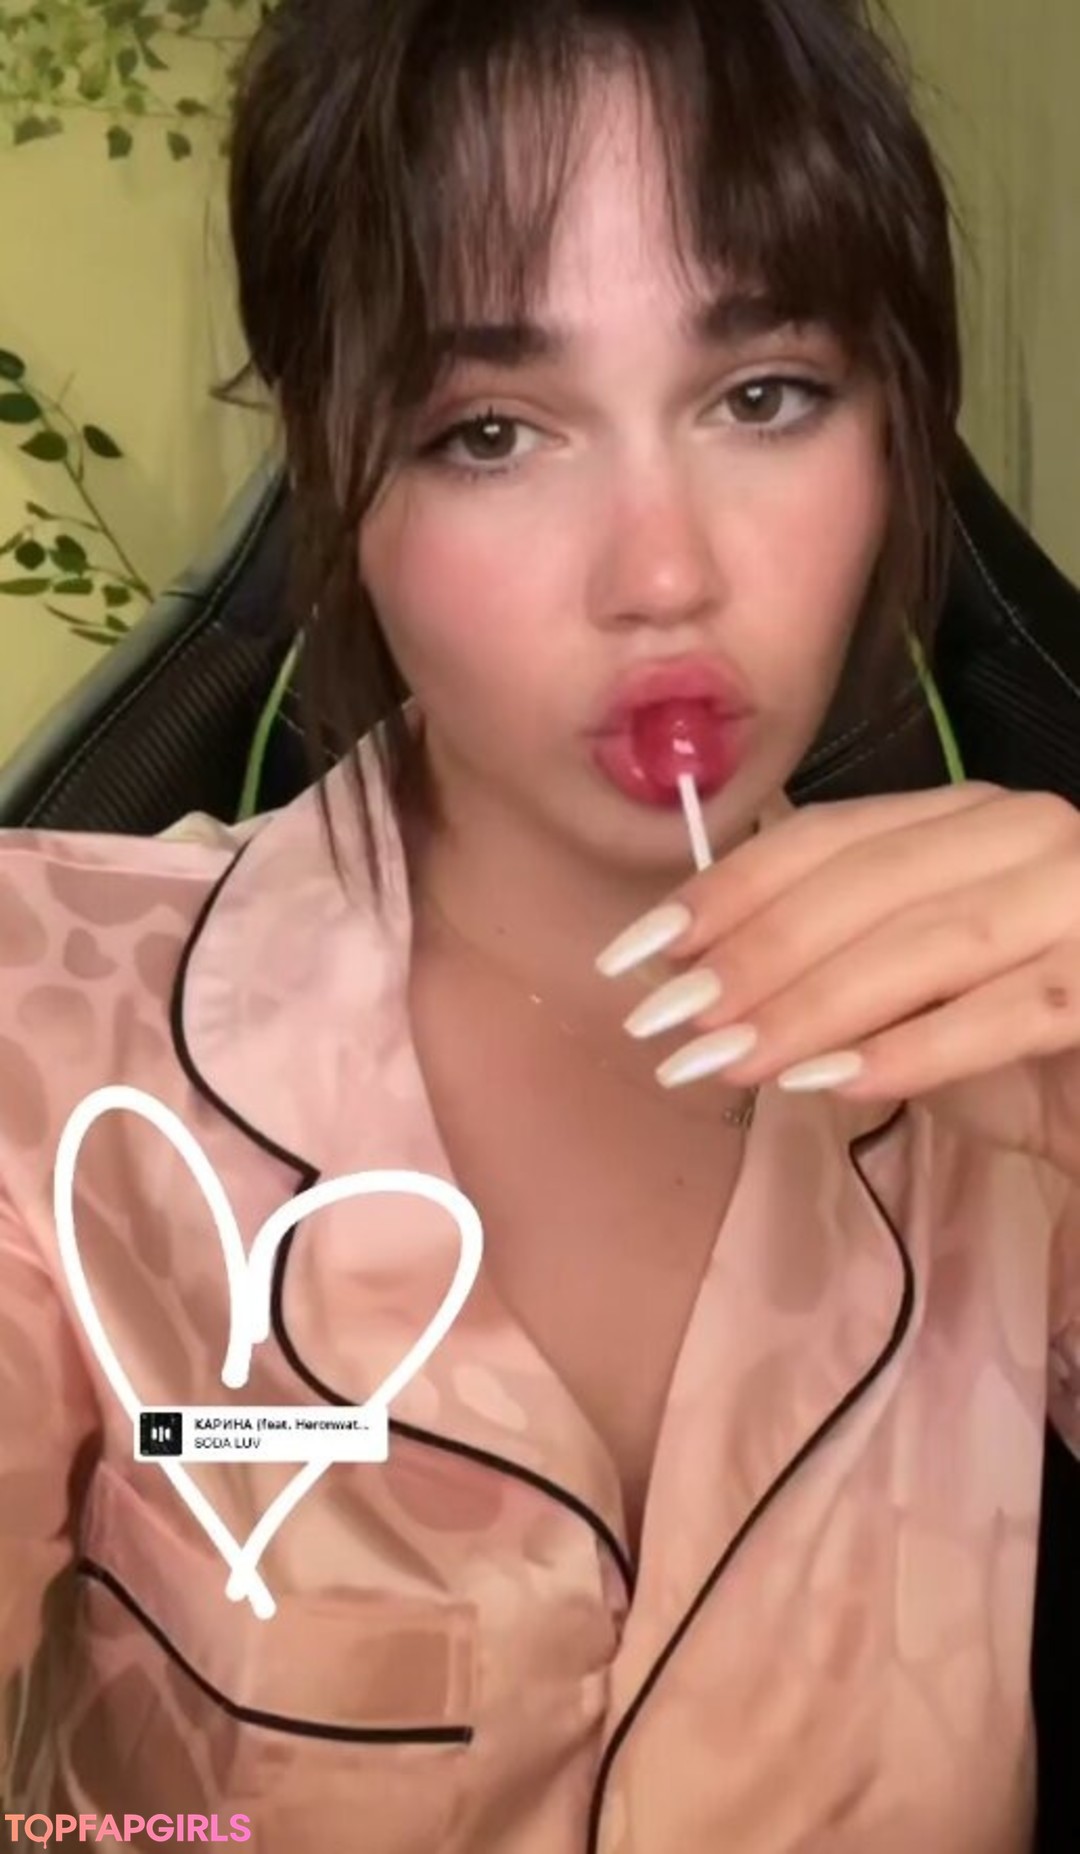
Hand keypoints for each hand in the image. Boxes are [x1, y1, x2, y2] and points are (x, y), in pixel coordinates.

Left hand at [596, 783, 1079, 1181]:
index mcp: (964, 818)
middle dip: (754, 954)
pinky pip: (1008, 1010)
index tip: (635, 953)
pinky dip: (915, 1048)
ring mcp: (1079, 895)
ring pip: (928, 942)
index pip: (824, 835)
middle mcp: (1026, 832)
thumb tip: (682, 979)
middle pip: (866, 883)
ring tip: (727, 1062)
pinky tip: (834, 1085)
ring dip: (813, 1005)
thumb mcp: (900, 1002)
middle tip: (668, 1021)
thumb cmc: (1017, 1053)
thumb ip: (819, 973)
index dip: (725, 890)